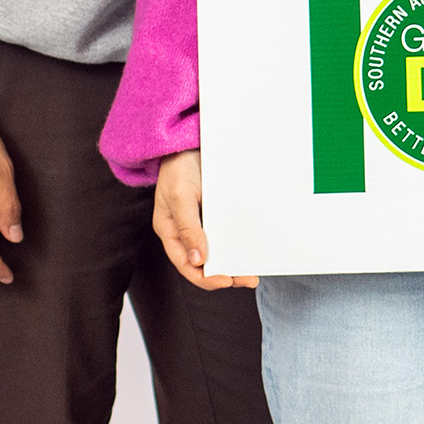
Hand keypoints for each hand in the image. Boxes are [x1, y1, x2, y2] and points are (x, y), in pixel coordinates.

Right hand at [154, 149, 256, 289]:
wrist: (187, 142)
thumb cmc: (178, 168)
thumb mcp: (180, 196)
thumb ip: (188, 228)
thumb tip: (198, 260)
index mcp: (170, 232)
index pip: (186, 265)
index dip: (205, 278)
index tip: (226, 281)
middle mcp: (185, 231)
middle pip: (204, 262)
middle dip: (225, 274)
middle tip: (248, 279)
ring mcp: (201, 222)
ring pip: (217, 249)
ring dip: (234, 260)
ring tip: (253, 270)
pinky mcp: (215, 212)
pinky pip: (226, 232)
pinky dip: (237, 241)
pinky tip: (251, 246)